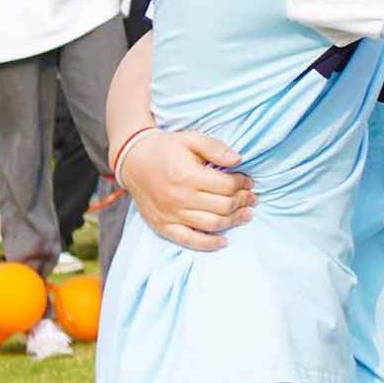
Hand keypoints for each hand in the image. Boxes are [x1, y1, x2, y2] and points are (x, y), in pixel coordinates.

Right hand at [119, 126, 254, 249]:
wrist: (132, 160)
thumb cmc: (165, 148)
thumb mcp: (190, 138)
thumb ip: (215, 148)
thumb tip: (238, 160)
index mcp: (187, 175)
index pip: (226, 186)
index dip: (242, 184)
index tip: (248, 182)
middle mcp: (179, 197)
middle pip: (223, 206)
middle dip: (243, 202)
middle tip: (251, 198)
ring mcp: (170, 214)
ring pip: (212, 224)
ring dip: (234, 221)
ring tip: (246, 215)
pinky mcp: (162, 226)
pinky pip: (189, 241)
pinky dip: (208, 244)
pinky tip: (224, 240)